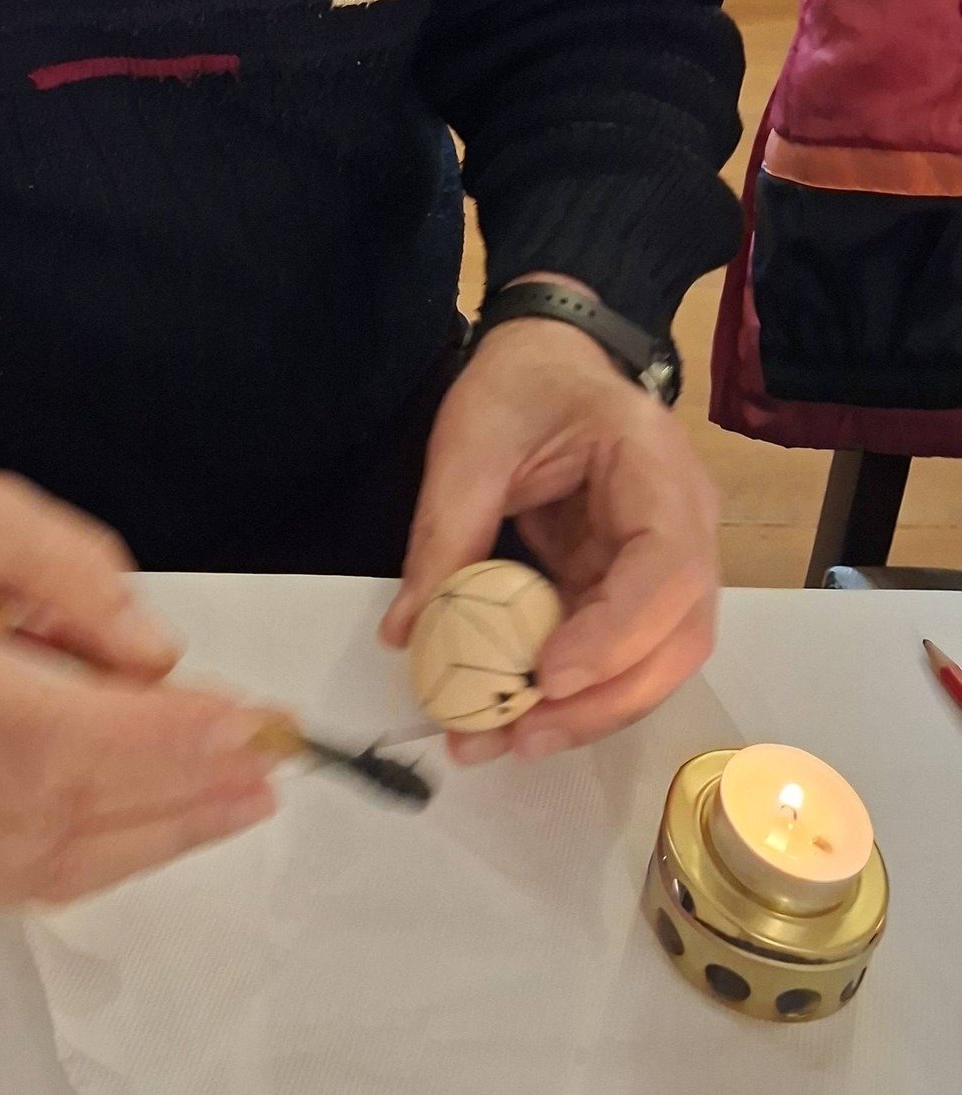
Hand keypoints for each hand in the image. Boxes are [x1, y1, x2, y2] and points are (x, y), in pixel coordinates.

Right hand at [0, 461, 277, 903]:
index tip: (241, 722)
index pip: (47, 730)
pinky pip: (38, 877)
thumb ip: (70, 568)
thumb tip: (155, 652)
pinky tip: (175, 821)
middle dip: (182, 785)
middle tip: (269, 759)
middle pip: (65, 804)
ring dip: (166, 831)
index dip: (154, 737)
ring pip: (61, 858)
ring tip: (245, 796)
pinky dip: (117, 853)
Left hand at [379, 302, 718, 764]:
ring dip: (586, 710)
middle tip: (519, 737)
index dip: (616, 634)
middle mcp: (684, 524)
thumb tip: (409, 632)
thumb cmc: (520, 381)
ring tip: (505, 742)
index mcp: (657, 471)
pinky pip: (613, 648)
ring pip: (652, 658)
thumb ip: (447, 530)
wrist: (548, 352)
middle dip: (602, 699)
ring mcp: (661, 559)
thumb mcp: (471, 440)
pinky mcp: (627, 582)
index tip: (548, 676)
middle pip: (676, 636)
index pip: (666, 569)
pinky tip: (515, 715)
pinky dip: (570, 688)